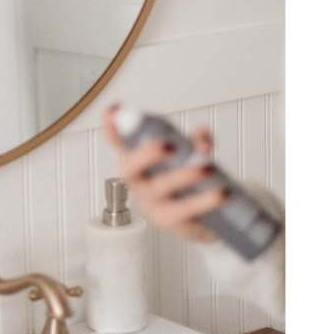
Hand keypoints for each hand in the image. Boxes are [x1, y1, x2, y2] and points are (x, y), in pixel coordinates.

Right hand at [102, 104, 226, 242]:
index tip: (113, 111)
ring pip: (161, 189)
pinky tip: (220, 192)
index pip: (119, 143)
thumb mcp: (190, 154)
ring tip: (207, 167)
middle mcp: (138, 181)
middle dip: (146, 154)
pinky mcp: (171, 222)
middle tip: (167, 144)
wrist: (205, 219)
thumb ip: (197, 140)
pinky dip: (204, 201)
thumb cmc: (186, 180)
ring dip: (183, 176)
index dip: (112, 128)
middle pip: (130, 168)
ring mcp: (151, 203)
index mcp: (137, 161)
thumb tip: (202, 137)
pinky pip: (185, 212)